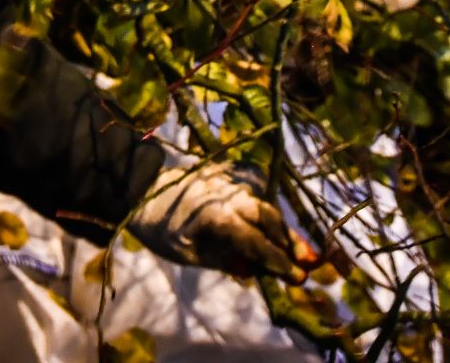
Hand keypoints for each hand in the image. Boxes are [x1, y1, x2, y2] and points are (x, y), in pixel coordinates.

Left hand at [128, 150, 313, 283]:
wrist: (142, 189)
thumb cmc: (160, 228)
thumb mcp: (186, 253)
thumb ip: (222, 260)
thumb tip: (253, 270)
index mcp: (216, 216)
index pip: (255, 241)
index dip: (278, 261)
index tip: (298, 277)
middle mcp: (228, 193)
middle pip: (268, 216)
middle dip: (289, 241)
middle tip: (308, 262)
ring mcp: (230, 178)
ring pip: (266, 200)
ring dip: (281, 224)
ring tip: (297, 247)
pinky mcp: (229, 171)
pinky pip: (257, 187)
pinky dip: (268, 205)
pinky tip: (274, 222)